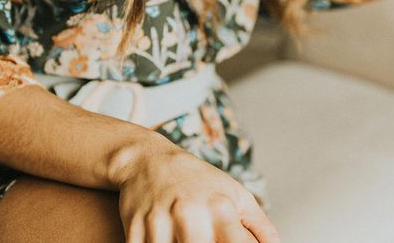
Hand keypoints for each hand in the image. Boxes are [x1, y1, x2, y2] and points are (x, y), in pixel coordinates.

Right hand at [118, 142, 280, 242]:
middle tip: (202, 241)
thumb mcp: (233, 193)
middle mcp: (191, 213)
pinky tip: (163, 241)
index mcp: (220, 207)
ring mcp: (160, 221)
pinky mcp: (134, 228)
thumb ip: (259, 224)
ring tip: (183, 238)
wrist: (147, 159)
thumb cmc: (197, 181)